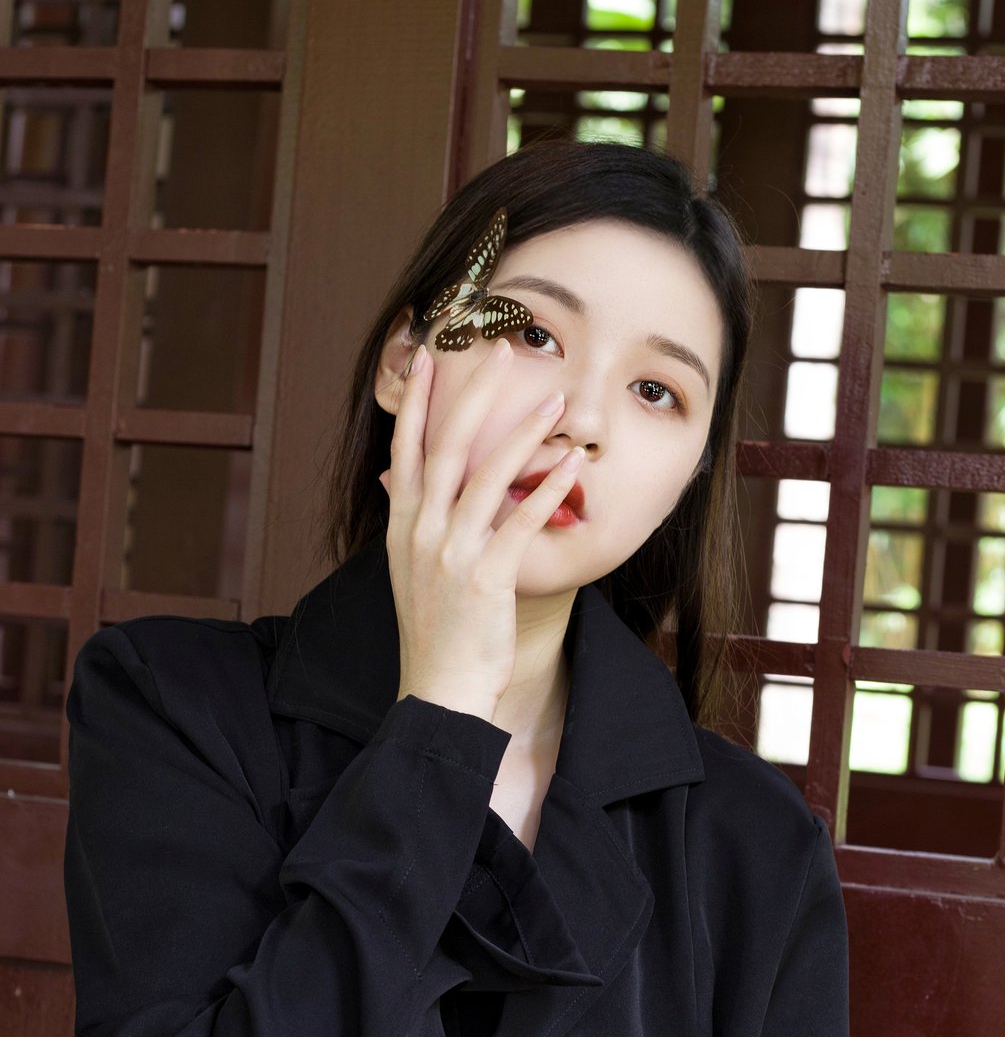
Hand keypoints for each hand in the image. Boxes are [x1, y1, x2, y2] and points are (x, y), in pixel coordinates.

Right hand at [378, 337, 582, 719]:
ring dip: (524, 431)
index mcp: (403, 524)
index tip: (430, 354)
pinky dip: (547, 491)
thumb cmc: (435, 629)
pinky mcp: (484, 578)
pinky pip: (519, 522)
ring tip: (556, 399)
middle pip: (446, 444)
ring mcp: (450, 552)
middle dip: (474, 391)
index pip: (406, 445)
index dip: (418, 397)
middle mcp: (421, 530)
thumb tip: (401, 482)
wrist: (439, 688)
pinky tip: (571, 467)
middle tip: (498, 348)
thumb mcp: (410, 569)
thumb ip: (411, 521)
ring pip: (486, 475)